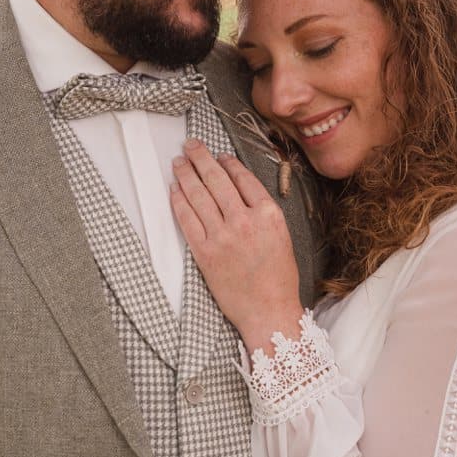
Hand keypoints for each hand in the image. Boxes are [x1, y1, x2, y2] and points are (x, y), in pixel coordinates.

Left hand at [171, 140, 303, 351]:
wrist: (268, 312)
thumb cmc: (278, 279)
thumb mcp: (282, 236)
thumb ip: (262, 211)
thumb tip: (239, 189)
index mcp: (268, 214)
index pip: (243, 178)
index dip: (227, 162)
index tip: (219, 155)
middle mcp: (245, 221)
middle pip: (217, 180)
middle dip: (201, 158)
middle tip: (191, 145)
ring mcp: (223, 236)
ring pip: (199, 195)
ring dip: (186, 174)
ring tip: (179, 161)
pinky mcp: (204, 253)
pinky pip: (187, 219)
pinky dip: (178, 201)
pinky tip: (174, 189)